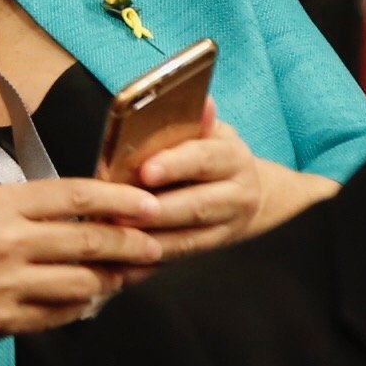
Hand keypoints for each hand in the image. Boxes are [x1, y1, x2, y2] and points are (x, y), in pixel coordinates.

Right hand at [0, 177, 167, 345]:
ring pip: (81, 283)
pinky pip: (57, 316)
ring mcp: (6, 286)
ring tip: (124, 273)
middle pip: (88, 241)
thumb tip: (78, 209)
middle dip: (130, 243)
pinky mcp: (1, 321)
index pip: (76, 195)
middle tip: (154, 244)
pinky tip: (86, 297)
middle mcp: (7, 243)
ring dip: (109, 278)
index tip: (148, 203)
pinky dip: (78, 306)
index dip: (120, 198)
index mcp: (0, 204)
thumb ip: (24, 205)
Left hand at [122, 113, 332, 263]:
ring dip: (150, 241)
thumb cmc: (213, 155)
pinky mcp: (213, 250)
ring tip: (116, 237)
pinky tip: (124, 262)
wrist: (248, 193)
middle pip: (196, 206)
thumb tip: (201, 102)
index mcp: (232, 158)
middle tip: (120, 213)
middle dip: (156, 211)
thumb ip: (196, 122)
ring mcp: (228, 227)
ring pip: (189, 239)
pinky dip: (151, 263)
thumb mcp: (210, 133)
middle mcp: (237, 194)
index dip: (175, 164)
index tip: (145, 170)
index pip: (204, 159)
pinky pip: (181, 258)